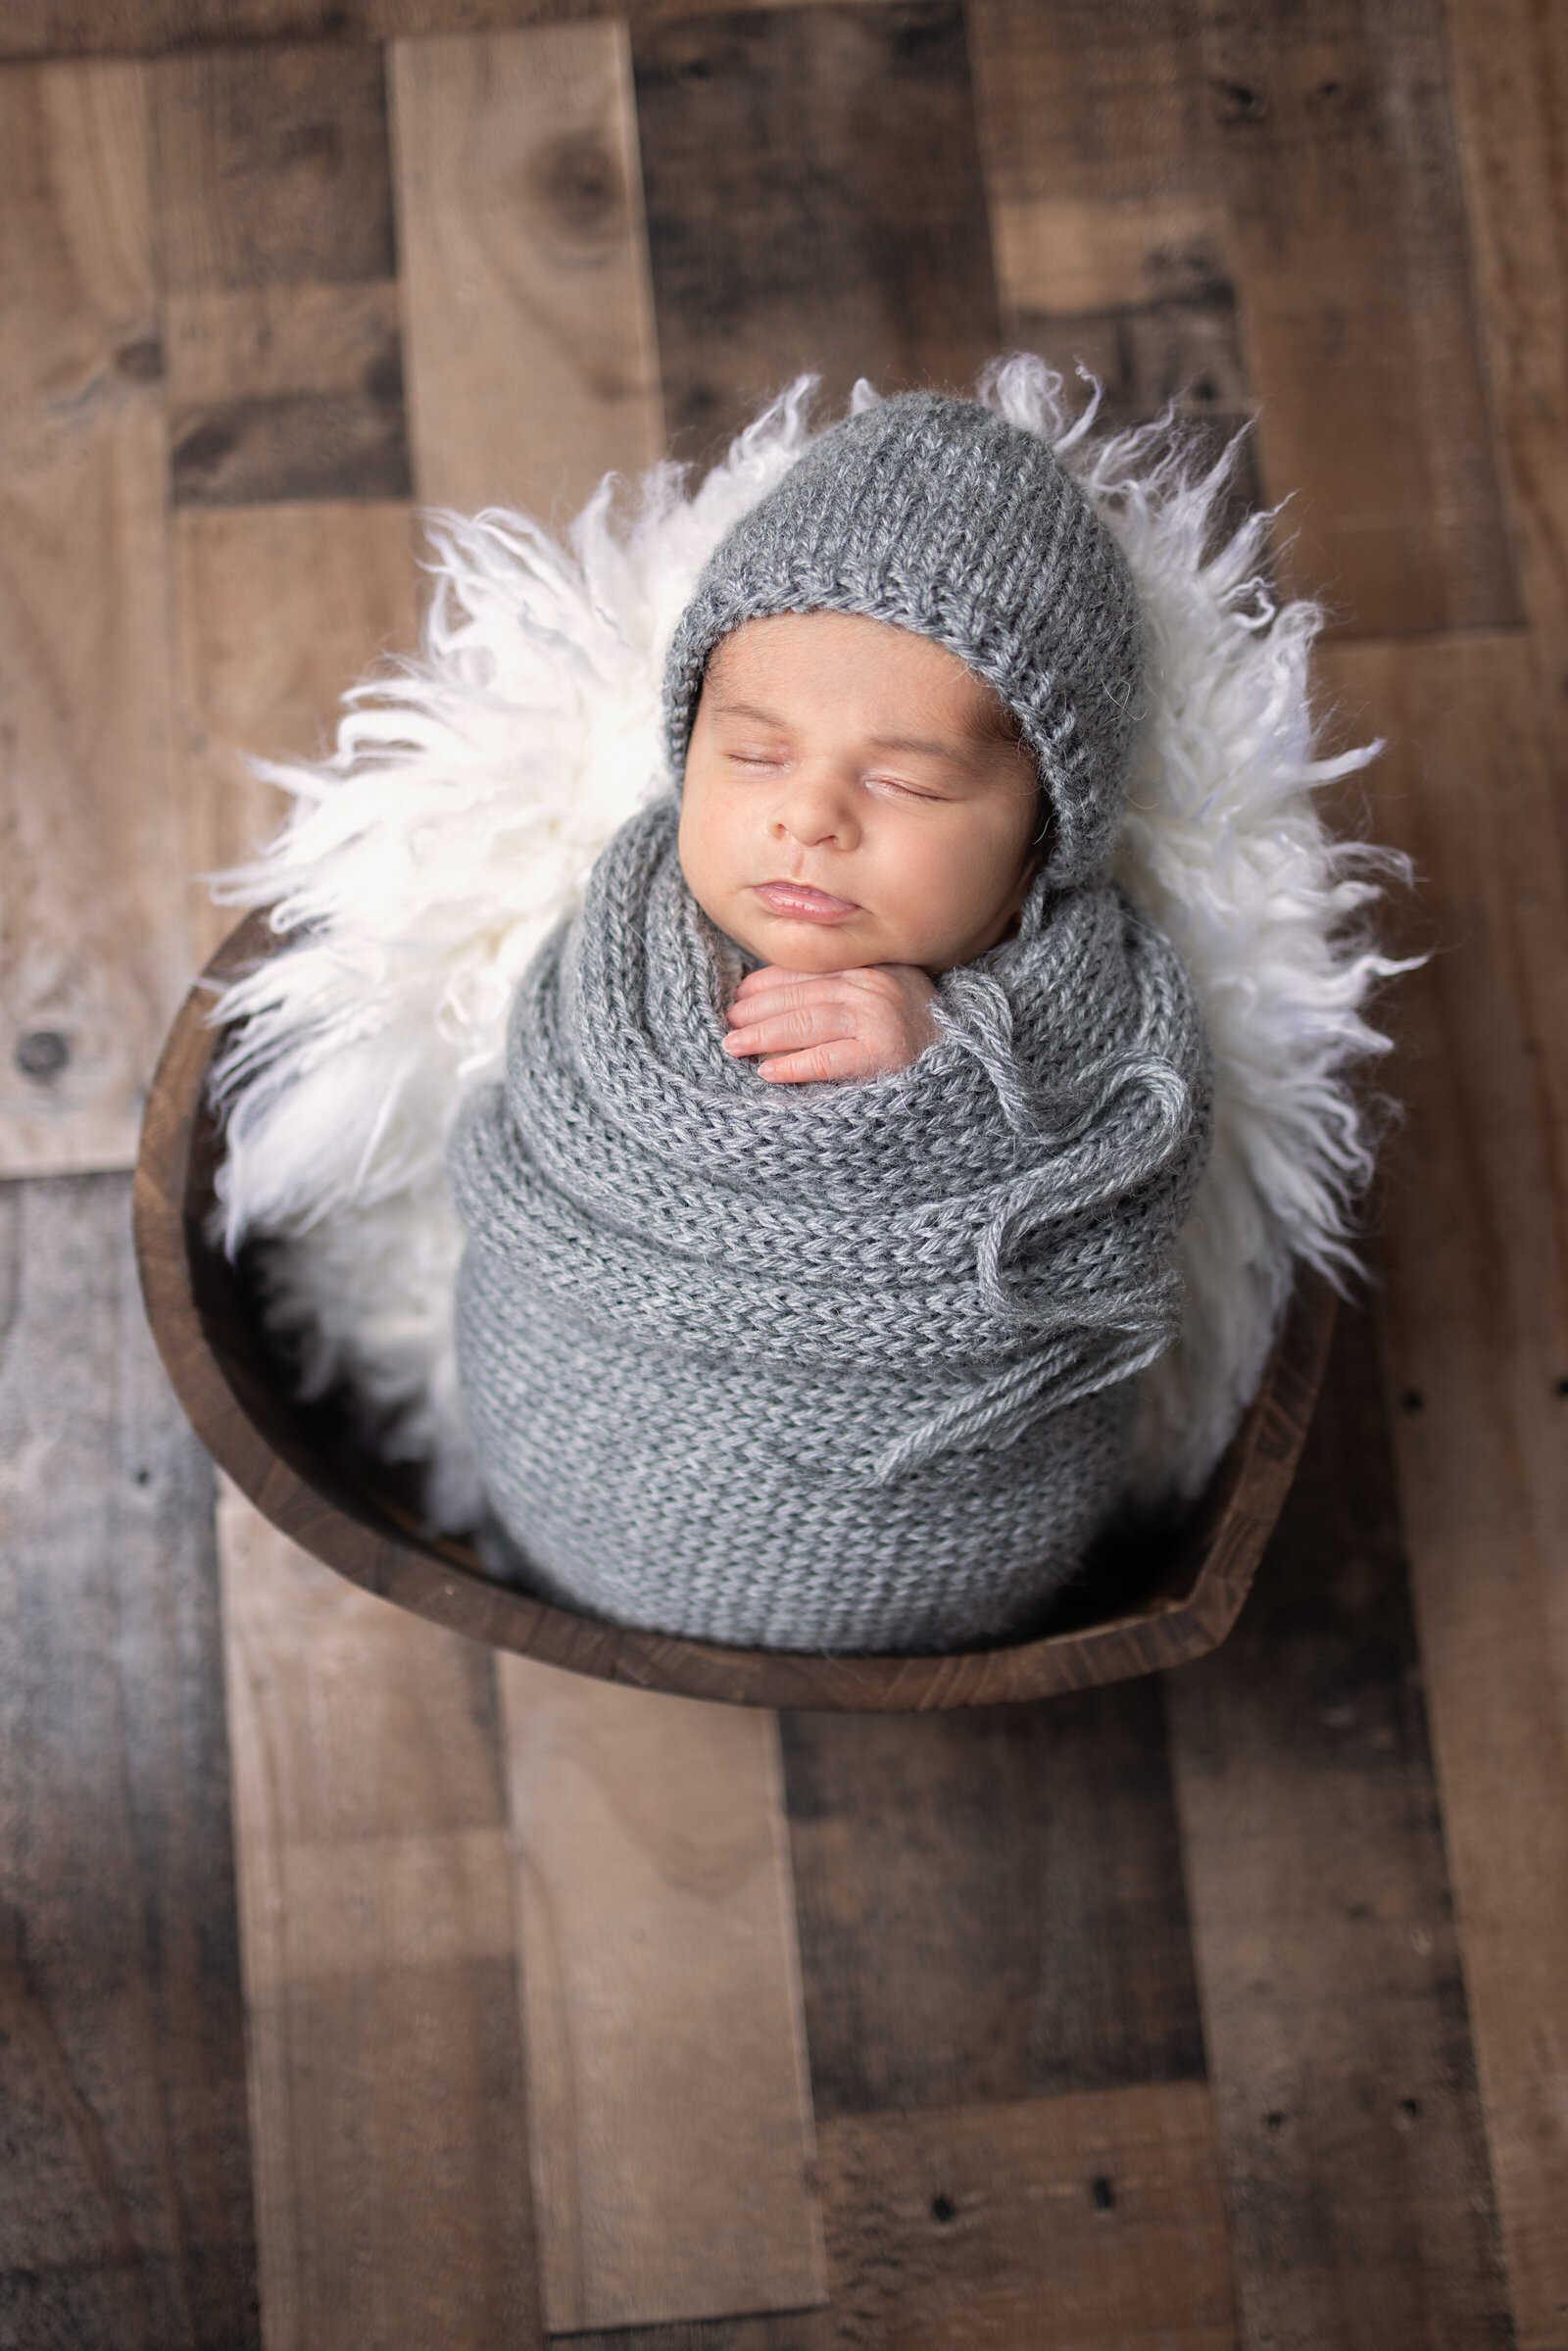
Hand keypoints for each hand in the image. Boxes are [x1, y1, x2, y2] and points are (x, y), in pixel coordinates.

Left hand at [724, 963, 940, 1082]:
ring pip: (809, 1021)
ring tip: (735, 1046)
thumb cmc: (920, 1038)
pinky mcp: (883, 1055)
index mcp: (872, 968)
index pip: (810, 970)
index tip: (741, 993)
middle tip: (728, 1023)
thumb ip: (846, 990)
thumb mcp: (888, 997)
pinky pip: (828, 1059)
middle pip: (803, 994)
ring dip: (764, 1034)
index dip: (770, 981)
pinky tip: (769, 1072)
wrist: (968, 1066)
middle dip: (759, 1008)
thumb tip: (777, 994)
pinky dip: (795, 1065)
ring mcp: (880, 1019)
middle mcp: (875, 986)